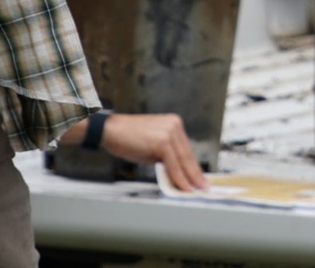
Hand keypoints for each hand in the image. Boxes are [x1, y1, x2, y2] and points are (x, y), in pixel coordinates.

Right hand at [65, 112, 207, 191]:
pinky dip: (179, 178)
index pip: (187, 149)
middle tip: (202, 188)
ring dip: (189, 179)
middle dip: (195, 174)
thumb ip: (167, 156)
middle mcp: (173, 125)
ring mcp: (168, 132)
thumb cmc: (128, 137)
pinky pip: (174, 165)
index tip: (200, 178)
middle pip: (188, 155)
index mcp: (173, 123)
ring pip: (183, 161)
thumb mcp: (153, 145)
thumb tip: (178, 173)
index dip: (194, 167)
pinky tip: (183, 187)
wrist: (112, 130)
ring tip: (194, 191)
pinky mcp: (162, 141)